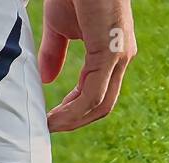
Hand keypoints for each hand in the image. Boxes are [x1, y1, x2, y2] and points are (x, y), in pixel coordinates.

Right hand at [38, 0, 136, 131]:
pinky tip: (54, 117)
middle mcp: (121, 57)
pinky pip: (93, 94)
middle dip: (74, 122)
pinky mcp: (110, 52)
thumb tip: (47, 80)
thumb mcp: (60, 28)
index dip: (75, 112)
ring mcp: (118, 55)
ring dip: (72, 122)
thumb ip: (54, 54)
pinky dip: (73, 112)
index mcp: (112, 52)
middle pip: (102, 105)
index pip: (98, 94)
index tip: (51, 118)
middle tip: (49, 129)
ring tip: (49, 127)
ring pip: (100, 104)